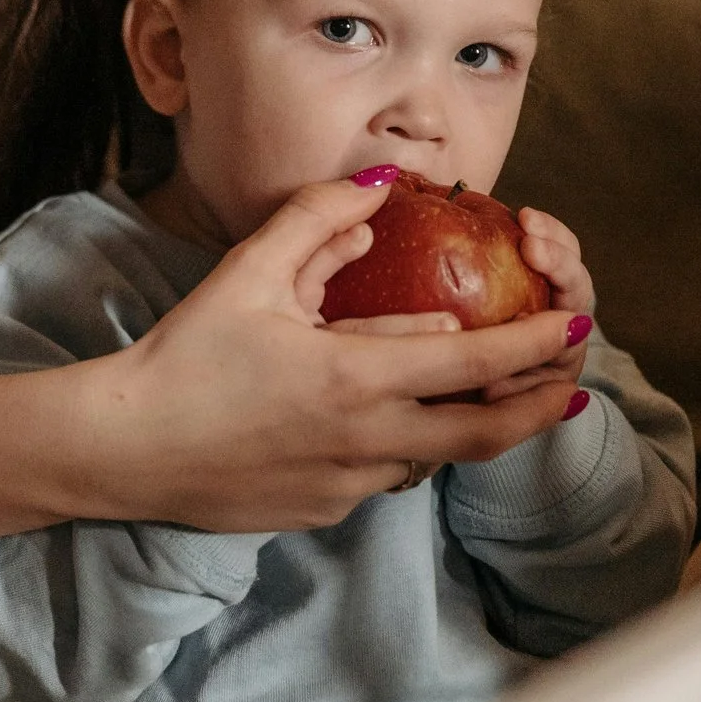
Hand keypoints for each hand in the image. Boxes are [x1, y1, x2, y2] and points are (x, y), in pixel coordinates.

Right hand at [0, 180, 583, 551]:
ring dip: (467, 426)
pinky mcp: (324, 509)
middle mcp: (368, 439)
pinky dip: (402, 444)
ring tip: (485, 397)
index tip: (574, 326)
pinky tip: (380, 420)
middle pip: (487, 432)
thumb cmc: (183, 356)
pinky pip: (384, 475)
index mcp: (356, 377)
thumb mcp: (247, 274)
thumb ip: (317, 221)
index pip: (476, 362)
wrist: (126, 446)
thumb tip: (377, 192)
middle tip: (571, 383)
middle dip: (540, 406)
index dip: (535, 345)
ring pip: (434, 455)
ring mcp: (349, 483)